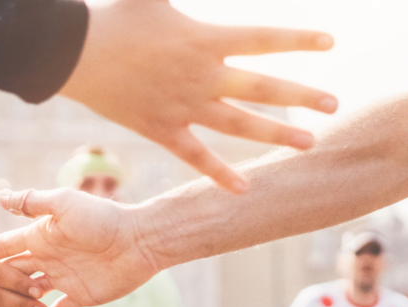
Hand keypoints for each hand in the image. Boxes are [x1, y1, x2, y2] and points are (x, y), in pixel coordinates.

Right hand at [0, 189, 156, 306]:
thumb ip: (33, 202)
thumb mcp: (64, 204)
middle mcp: (48, 258)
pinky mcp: (81, 296)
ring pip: (31, 297)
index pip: (4, 248)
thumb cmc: (103, 217)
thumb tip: (0, 196)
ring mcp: (64, 278)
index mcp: (40, 237)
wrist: (139, 239)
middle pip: (13, 275)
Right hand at [60, 0, 335, 192]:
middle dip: (301, 95)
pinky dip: (219, 172)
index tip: (330, 42)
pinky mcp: (162, 129)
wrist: (73, 54)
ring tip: (309, 142)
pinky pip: (196, 155)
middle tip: (334, 104)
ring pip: (239, 125)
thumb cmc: (113, 16)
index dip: (298, 39)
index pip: (263, 38)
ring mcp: (184, 107)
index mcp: (204, 40)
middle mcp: (201, 76)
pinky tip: (244, 188)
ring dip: (275, 134)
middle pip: (261, 87)